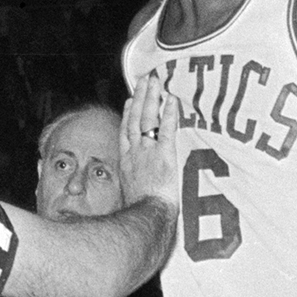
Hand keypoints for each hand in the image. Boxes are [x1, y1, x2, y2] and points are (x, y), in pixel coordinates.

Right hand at [117, 73, 181, 210]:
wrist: (145, 214)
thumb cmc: (138, 211)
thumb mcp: (128, 196)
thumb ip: (132, 186)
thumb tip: (135, 190)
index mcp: (126, 161)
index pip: (126, 132)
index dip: (128, 114)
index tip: (131, 101)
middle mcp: (135, 152)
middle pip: (135, 119)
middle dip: (139, 98)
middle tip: (144, 81)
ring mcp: (148, 152)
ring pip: (147, 119)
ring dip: (150, 98)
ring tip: (154, 82)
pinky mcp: (164, 154)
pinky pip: (166, 129)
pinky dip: (168, 113)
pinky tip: (171, 99)